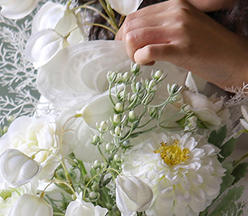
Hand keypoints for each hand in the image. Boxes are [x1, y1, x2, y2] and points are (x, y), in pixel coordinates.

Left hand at [116, 0, 247, 90]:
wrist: (234, 58)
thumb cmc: (208, 47)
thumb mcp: (184, 27)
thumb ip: (163, 27)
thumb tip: (136, 37)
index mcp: (175, 5)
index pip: (135, 17)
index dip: (125, 36)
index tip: (130, 49)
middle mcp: (176, 13)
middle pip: (131, 26)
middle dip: (126, 46)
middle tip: (137, 58)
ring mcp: (179, 30)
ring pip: (135, 38)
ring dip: (133, 54)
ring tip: (147, 62)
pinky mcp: (182, 49)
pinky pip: (149, 51)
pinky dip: (141, 60)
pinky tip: (151, 64)